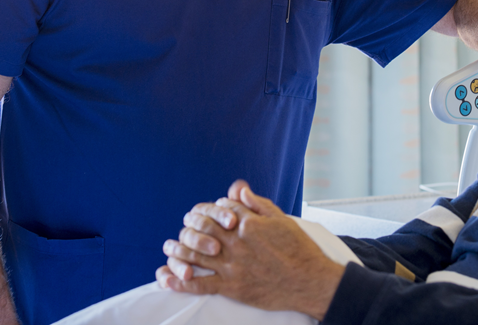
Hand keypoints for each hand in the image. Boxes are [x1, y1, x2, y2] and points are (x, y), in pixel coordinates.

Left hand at [157, 181, 344, 319]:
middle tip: (184, 225)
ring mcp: (233, 266)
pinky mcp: (232, 287)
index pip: (221, 208)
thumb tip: (238, 189)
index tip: (212, 211)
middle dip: (191, 224)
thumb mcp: (280, 219)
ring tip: (169, 248)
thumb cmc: (298, 249)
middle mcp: (236, 243)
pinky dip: (182, 283)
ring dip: (178, 250)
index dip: (213, 208)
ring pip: (196, 256)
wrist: (308, 280)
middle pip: (203, 229)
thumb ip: (257, 203)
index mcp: (248, 223)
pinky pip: (201, 285)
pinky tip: (168, 280)